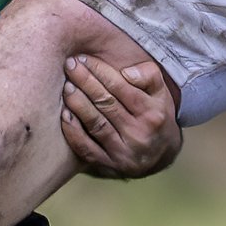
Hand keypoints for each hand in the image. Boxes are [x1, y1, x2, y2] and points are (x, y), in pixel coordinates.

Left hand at [60, 52, 181, 178]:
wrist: (161, 154)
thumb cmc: (156, 115)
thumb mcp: (161, 93)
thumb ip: (148, 76)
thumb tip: (126, 73)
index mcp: (152, 114)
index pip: (121, 87)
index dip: (100, 71)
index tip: (84, 59)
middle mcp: (139, 134)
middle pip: (105, 103)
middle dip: (85, 82)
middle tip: (70, 66)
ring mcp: (124, 153)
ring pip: (95, 124)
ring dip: (77, 103)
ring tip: (66, 86)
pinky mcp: (110, 166)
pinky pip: (87, 149)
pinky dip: (73, 132)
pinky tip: (64, 115)